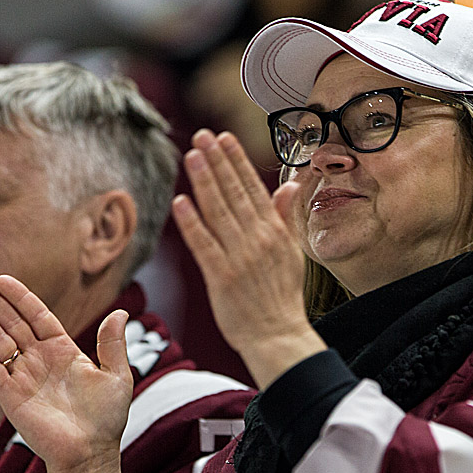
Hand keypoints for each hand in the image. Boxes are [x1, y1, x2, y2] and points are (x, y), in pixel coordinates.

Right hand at [0, 273, 131, 472]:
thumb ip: (113, 344)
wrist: (90, 454)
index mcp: (63, 350)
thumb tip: (120, 311)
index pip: (37, 316)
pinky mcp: (10, 396)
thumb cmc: (106, 419)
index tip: (2, 279)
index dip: (20, 297)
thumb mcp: (117, 376)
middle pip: (11, 323)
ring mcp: (23, 376)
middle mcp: (39, 360)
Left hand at [173, 129, 326, 387]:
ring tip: (191, 156)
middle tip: (202, 135)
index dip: (236, 161)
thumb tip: (289, 186)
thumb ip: (286, 217)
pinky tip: (180, 202)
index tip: (224, 138)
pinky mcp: (221, 277)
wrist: (277, 336)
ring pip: (218, 212)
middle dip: (217, 162)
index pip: (253, 189)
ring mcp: (239, 258)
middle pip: (234, 193)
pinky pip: (203, 244)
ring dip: (204, 182)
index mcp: (275, 233)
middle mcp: (258, 240)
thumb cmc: (282, 298)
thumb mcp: (292, 253)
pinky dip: (191, 223)